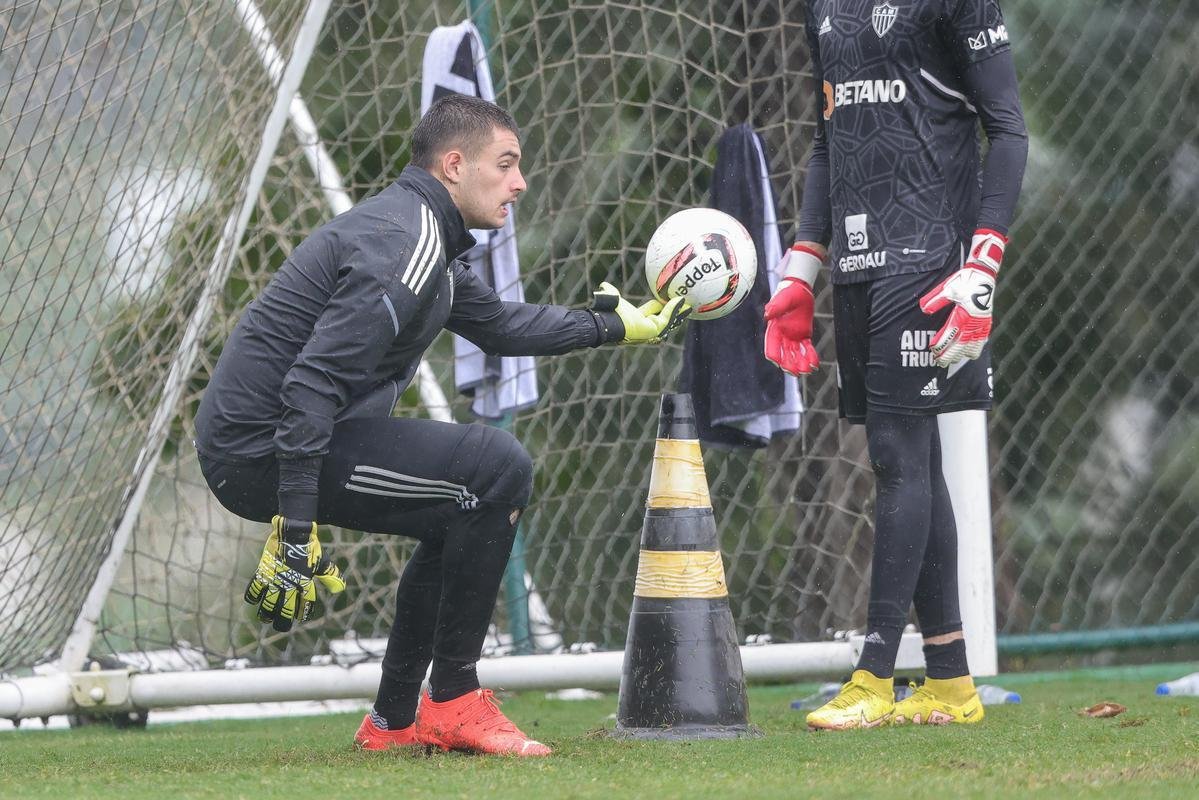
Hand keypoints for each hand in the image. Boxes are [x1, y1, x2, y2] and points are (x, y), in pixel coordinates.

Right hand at [244, 516, 345, 631]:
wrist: (293, 532)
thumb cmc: (309, 547)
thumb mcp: (322, 562)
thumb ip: (330, 576)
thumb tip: (340, 590)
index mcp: (305, 583)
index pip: (306, 605)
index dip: (304, 613)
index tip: (301, 618)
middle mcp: (290, 584)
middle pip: (285, 610)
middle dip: (283, 621)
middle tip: (281, 626)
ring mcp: (275, 579)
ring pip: (268, 604)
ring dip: (266, 613)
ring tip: (266, 618)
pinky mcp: (263, 573)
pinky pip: (254, 589)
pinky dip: (252, 596)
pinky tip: (253, 600)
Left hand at [592, 281, 690, 342]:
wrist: (611, 320)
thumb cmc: (612, 312)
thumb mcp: (615, 299)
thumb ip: (611, 292)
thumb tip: (604, 284)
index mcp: (639, 320)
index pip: (655, 312)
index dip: (663, 305)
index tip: (671, 297)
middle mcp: (646, 327)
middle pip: (665, 318)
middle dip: (676, 311)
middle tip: (686, 303)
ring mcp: (652, 330)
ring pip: (669, 318)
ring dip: (679, 310)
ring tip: (689, 304)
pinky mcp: (655, 330)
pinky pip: (667, 317)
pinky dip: (674, 308)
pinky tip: (681, 299)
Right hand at [763, 244, 823, 375]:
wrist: (800, 289)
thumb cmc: (789, 292)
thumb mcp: (783, 298)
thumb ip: (776, 306)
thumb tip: (767, 314)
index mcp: (774, 329)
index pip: (771, 347)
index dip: (774, 356)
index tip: (779, 363)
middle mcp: (782, 336)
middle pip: (784, 355)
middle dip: (789, 365)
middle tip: (796, 372)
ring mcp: (793, 337)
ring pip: (795, 355)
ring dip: (800, 364)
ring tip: (808, 370)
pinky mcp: (803, 336)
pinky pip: (806, 349)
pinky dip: (810, 357)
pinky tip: (815, 364)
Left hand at [919, 230, 1005, 366]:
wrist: (984, 274)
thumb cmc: (964, 281)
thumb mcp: (947, 288)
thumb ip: (935, 300)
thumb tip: (923, 309)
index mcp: (963, 314)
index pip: (950, 335)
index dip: (941, 345)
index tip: (933, 350)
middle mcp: (973, 322)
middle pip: (961, 346)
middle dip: (950, 355)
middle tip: (940, 362)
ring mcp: (982, 324)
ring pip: (974, 346)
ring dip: (963, 354)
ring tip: (953, 359)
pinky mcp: (987, 322)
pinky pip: (982, 341)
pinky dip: (975, 349)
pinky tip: (968, 352)